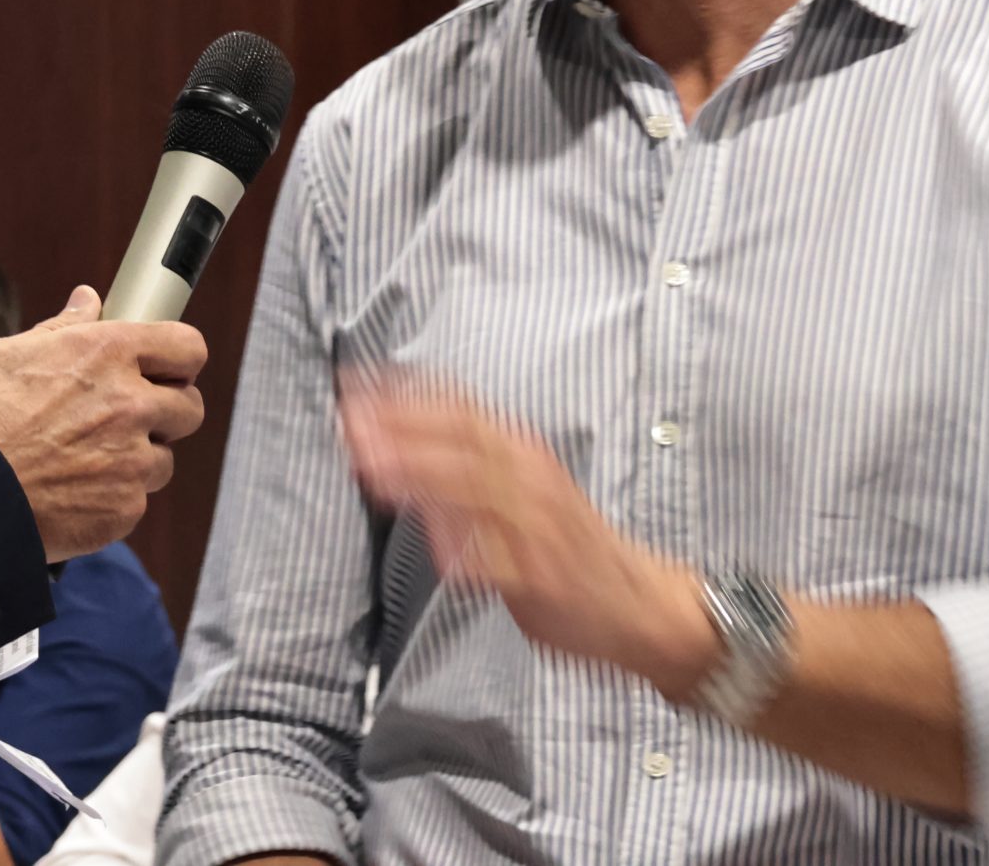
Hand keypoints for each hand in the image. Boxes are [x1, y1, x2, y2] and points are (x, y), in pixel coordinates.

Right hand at [0, 286, 205, 562]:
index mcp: (106, 353)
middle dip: (164, 412)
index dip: (177, 359)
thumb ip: (61, 330)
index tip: (165, 368)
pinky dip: (112, 499)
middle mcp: (130, 404)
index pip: (188, 346)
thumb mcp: (5, 355)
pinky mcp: (124, 509)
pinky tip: (71, 493)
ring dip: (137, 460)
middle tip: (125, 418)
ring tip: (84, 461)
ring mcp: (131, 461)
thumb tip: (88, 301)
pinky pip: (135, 501)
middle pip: (188, 407)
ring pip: (163, 459)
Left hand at [338, 373, 714, 697]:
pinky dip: (464, 551)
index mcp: (523, 452)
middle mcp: (530, 479)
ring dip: (418, 476)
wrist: (640, 603)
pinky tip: (434, 551)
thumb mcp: (524, 487)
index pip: (457, 408)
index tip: (354, 386)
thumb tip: (395, 449)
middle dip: (400, 426)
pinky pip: (497, 560)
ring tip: (371, 469)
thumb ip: (470, 468)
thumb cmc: (572, 546)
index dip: (403, 394)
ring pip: (474, 489)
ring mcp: (537, 527)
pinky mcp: (540, 577)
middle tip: (347, 421)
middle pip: (459, 439)